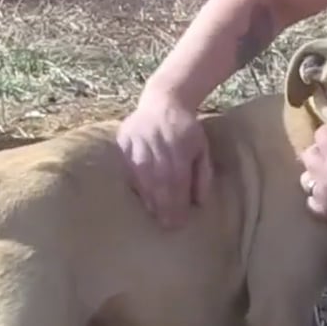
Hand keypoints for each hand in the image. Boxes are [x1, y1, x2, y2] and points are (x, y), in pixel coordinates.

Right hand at [116, 87, 213, 227]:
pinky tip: (141, 197)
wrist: (164, 100)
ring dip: (148, 197)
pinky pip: (128, 166)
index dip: (177, 202)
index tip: (179, 222)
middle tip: (166, 225)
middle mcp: (157, 142)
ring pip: (142, 175)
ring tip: (154, 215)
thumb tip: (199, 203)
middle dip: (163, 205)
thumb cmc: (186, 130)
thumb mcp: (202, 149)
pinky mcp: (124, 139)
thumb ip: (202, 175)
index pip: (177, 179)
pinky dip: (135, 183)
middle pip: (159, 179)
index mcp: (180, 145)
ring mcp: (138, 140)